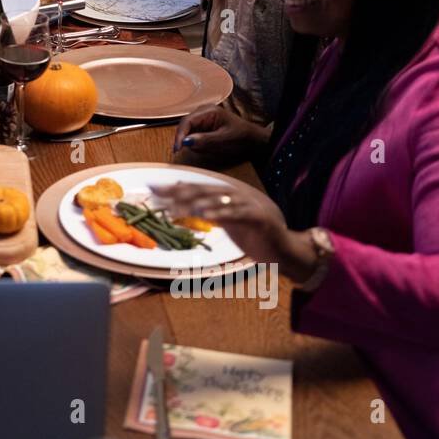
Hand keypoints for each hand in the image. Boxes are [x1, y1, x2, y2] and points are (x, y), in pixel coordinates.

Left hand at [151, 180, 314, 278]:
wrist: (286, 250)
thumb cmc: (255, 236)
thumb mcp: (228, 220)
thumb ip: (211, 209)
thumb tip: (187, 200)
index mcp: (229, 193)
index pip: (197, 188)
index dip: (173, 188)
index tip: (152, 189)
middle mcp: (237, 194)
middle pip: (203, 191)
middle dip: (177, 193)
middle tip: (156, 196)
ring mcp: (249, 204)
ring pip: (216, 200)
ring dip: (193, 203)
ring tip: (173, 207)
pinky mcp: (258, 217)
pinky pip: (236, 214)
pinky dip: (220, 213)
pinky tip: (205, 215)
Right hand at [172, 104, 269, 165]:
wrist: (252, 138)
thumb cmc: (240, 137)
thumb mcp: (222, 140)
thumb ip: (204, 140)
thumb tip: (185, 142)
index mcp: (208, 111)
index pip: (187, 122)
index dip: (180, 136)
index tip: (177, 149)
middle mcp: (203, 111)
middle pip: (185, 126)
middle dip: (187, 139)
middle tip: (191, 151)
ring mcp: (202, 117)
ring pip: (188, 131)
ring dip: (193, 142)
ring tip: (208, 148)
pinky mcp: (203, 124)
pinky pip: (193, 133)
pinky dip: (197, 142)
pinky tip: (207, 146)